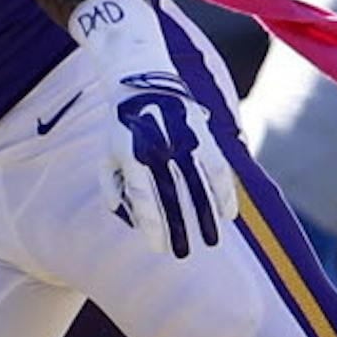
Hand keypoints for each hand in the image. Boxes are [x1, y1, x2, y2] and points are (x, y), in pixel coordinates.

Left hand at [105, 71, 238, 258]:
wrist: (142, 82)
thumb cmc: (122, 127)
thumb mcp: (107, 153)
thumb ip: (111, 185)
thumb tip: (122, 215)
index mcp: (131, 156)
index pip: (144, 198)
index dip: (152, 225)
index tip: (158, 248)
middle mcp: (158, 150)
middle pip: (171, 197)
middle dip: (179, 229)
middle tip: (183, 254)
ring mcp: (182, 142)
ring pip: (198, 186)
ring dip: (206, 217)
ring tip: (211, 241)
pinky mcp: (202, 134)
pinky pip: (218, 168)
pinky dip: (225, 192)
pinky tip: (230, 214)